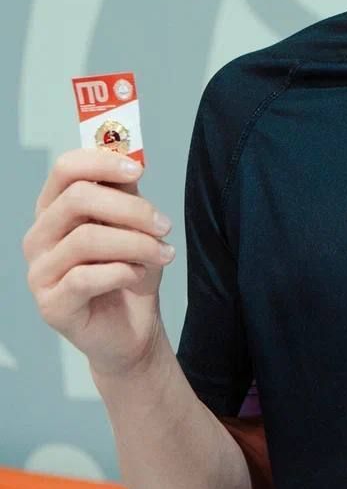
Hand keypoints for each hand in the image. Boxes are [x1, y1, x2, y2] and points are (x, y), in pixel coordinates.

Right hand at [22, 148, 176, 378]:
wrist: (132, 329)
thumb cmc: (129, 273)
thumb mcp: (134, 226)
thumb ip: (126, 193)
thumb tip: (130, 160)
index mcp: (55, 210)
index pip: (65, 169)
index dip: (102, 163)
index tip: (138, 171)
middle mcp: (39, 237)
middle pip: (77, 199)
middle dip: (131, 209)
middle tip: (164, 225)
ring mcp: (39, 272)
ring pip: (87, 239)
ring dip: (136, 244)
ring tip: (164, 254)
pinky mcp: (51, 305)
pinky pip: (85, 277)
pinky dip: (122, 271)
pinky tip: (138, 275)